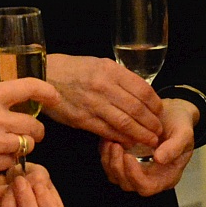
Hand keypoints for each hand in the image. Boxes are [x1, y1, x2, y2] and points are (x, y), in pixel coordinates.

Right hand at [0, 78, 59, 177]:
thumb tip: (11, 98)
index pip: (29, 87)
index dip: (47, 91)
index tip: (53, 97)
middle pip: (34, 125)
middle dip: (36, 129)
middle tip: (31, 131)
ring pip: (27, 146)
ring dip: (24, 145)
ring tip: (12, 144)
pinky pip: (12, 161)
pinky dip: (9, 160)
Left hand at [0, 163, 69, 206]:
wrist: (9, 179)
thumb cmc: (29, 180)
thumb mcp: (39, 174)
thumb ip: (40, 178)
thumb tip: (33, 182)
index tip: (39, 186)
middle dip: (28, 204)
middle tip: (21, 182)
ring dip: (8, 205)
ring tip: (10, 185)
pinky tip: (0, 186)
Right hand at [43, 53, 162, 149]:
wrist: (44, 76)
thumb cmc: (74, 70)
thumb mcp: (100, 64)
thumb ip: (120, 78)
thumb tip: (141, 95)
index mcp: (111, 71)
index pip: (143, 90)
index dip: (155, 104)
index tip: (160, 112)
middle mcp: (104, 87)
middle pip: (136, 109)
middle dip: (152, 123)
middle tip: (159, 131)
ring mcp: (92, 104)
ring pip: (124, 123)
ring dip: (140, 134)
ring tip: (150, 140)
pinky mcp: (82, 119)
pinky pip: (107, 131)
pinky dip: (121, 138)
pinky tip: (129, 142)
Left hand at [99, 99, 197, 195]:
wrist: (172, 113)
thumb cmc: (180, 124)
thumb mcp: (184, 133)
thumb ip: (175, 147)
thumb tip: (160, 159)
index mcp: (166, 176)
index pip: (146, 187)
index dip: (135, 176)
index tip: (129, 156)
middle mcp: (149, 177)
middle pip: (127, 184)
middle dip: (117, 167)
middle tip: (116, 145)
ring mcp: (135, 169)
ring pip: (115, 176)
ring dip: (109, 160)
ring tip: (111, 140)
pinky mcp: (125, 160)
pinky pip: (109, 163)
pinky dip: (105, 153)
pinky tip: (109, 138)